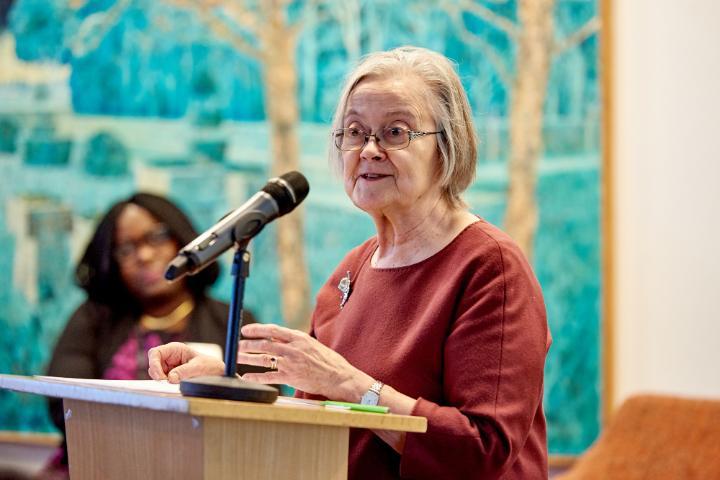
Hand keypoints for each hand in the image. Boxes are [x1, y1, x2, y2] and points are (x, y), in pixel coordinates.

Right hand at [147, 342, 224, 382]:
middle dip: (157, 374)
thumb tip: (170, 378)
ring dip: (162, 380)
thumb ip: (184, 371)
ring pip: (156, 374)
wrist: (216, 373)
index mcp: (175, 349)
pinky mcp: (170, 376)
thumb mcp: (199, 367)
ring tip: (177, 383)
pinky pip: (162, 381)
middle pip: (153, 364)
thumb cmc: (208, 366)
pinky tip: (176, 385)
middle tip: (167, 383)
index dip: (154, 364)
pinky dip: (166, 385)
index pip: (155, 353)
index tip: (160, 377)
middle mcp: (169, 357)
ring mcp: (169, 367)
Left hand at [238, 324, 372, 399]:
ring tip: (236, 358)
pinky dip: (255, 377)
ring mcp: (291, 363)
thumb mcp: (312, 344)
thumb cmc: (327, 361)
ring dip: (248, 358)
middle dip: (248, 344)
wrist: (339, 377)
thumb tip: (278, 337)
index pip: (273, 330)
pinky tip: (246, 377)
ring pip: (264, 359)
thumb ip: (295, 341)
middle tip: (236, 345)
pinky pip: (269, 376)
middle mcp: (293, 349)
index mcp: (299, 338)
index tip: (245, 330)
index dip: (257, 329)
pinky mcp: (291, 378)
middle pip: (264, 344)